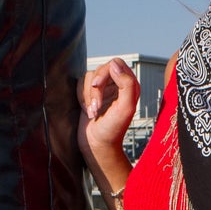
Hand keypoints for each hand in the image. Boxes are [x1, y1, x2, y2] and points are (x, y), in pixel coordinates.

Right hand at [78, 57, 139, 176]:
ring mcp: (103, 89)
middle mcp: (117, 85)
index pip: (116, 64)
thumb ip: (126, 83)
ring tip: (92, 113)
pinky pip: (80, 84)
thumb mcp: (125, 108)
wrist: (97, 145)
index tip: (97, 86)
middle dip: (94, 89)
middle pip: (101, 69)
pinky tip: (87, 111)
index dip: (104, 73)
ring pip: (89, 77)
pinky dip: (81, 97)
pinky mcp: (90, 95)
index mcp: (130, 85)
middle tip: (95, 107)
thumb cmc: (113, 130)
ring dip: (87, 96)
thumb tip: (114, 64)